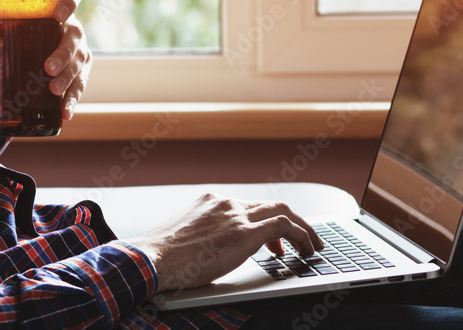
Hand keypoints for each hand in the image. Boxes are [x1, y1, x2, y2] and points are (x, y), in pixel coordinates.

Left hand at [0, 0, 92, 120]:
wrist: (8, 71)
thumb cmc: (5, 44)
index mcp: (53, 10)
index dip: (70, 2)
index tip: (58, 15)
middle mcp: (70, 28)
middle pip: (76, 34)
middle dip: (64, 53)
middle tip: (48, 69)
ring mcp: (78, 50)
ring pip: (80, 61)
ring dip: (69, 77)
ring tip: (54, 91)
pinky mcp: (79, 73)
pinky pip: (80, 85)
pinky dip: (72, 99)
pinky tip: (65, 112)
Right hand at [128, 193, 322, 292]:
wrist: (151, 259)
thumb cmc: (161, 257)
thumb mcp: (184, 239)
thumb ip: (203, 238)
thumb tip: (211, 255)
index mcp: (209, 202)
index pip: (248, 206)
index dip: (267, 222)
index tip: (274, 240)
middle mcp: (225, 203)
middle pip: (270, 205)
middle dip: (291, 222)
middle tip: (301, 241)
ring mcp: (235, 215)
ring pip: (282, 211)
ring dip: (302, 229)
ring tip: (311, 246)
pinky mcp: (244, 232)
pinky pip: (284, 226)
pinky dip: (302, 235)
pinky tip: (307, 249)